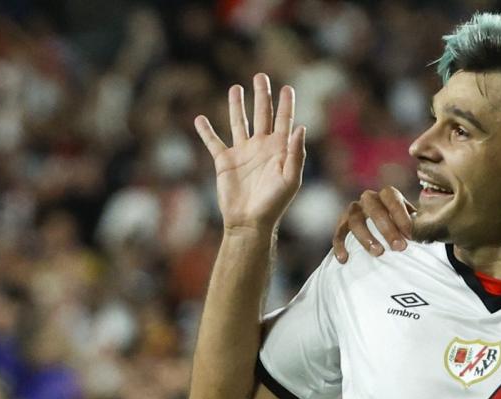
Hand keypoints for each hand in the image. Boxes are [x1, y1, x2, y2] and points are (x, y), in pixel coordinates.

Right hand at [195, 73, 305, 234]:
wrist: (250, 221)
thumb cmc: (274, 203)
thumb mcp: (290, 179)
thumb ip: (295, 153)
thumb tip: (301, 127)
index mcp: (279, 149)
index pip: (283, 120)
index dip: (286, 104)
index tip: (287, 88)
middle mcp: (261, 147)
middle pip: (261, 115)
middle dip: (262, 96)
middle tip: (261, 76)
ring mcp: (242, 152)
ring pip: (238, 122)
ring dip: (236, 105)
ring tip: (235, 88)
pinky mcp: (224, 161)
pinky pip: (213, 142)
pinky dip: (205, 131)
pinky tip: (199, 118)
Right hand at [332, 187, 415, 262]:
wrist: (386, 234)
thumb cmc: (404, 229)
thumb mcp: (414, 224)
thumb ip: (419, 226)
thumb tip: (427, 234)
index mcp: (388, 196)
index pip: (391, 197)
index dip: (400, 215)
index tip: (410, 235)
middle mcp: (369, 199)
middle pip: (373, 208)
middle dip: (387, 228)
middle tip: (399, 247)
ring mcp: (354, 211)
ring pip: (355, 219)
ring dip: (366, 236)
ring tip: (378, 253)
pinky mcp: (342, 225)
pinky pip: (338, 233)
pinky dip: (340, 245)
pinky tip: (345, 259)